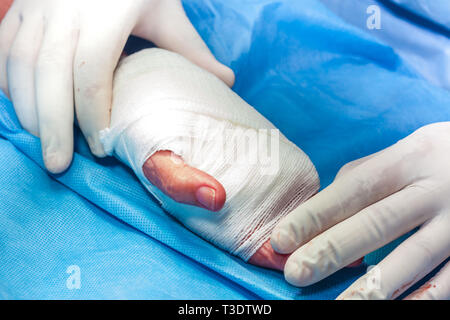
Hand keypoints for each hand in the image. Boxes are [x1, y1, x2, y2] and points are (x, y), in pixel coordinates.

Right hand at [0, 0, 233, 172]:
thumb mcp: (168, 12)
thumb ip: (193, 50)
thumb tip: (227, 83)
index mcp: (105, 12)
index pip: (91, 71)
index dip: (93, 114)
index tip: (102, 146)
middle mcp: (64, 8)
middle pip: (48, 74)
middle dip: (51, 124)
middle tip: (58, 165)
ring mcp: (37, 6)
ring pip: (20, 64)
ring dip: (26, 109)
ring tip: (40, 145)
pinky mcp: (21, 7)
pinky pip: (5, 50)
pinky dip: (8, 83)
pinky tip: (20, 110)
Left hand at [271, 122, 449, 298]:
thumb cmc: (432, 160)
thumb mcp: (401, 154)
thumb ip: (361, 178)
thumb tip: (316, 210)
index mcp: (407, 160)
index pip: (352, 190)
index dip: (315, 215)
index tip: (281, 239)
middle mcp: (433, 190)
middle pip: (377, 223)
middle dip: (332, 250)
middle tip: (295, 273)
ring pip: (413, 257)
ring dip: (371, 286)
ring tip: (338, 305)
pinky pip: (448, 280)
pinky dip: (420, 299)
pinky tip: (388, 309)